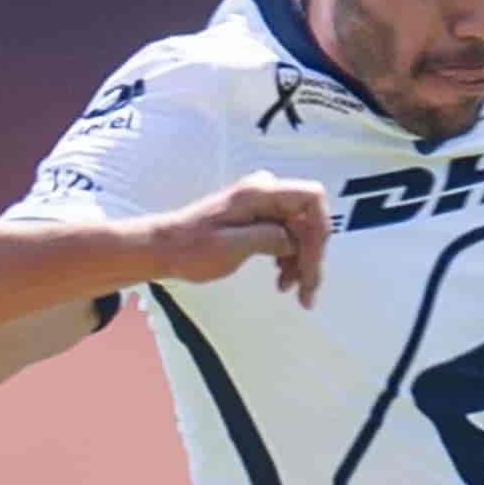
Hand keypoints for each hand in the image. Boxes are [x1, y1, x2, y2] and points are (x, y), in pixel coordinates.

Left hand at [145, 174, 327, 306]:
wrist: (165, 248)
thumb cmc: (190, 248)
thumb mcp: (231, 247)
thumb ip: (269, 239)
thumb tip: (296, 242)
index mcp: (259, 193)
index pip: (311, 198)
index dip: (319, 230)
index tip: (310, 262)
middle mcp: (264, 192)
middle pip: (308, 219)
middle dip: (311, 256)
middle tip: (306, 291)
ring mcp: (262, 204)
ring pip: (299, 231)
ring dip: (301, 262)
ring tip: (290, 290)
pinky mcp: (257, 218)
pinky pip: (286, 235)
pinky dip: (289, 258)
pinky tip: (282, 279)